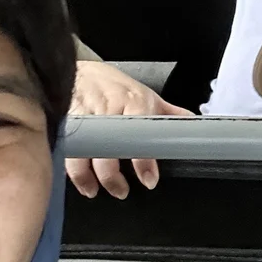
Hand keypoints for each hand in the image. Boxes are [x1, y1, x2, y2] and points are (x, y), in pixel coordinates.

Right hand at [67, 60, 191, 199]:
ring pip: (82, 150)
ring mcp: (85, 114)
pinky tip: (74, 176)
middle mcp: (109, 109)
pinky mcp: (66, 120)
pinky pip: (66, 147)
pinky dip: (68, 165)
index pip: (140, 134)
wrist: (80, 70)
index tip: (148, 180)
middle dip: (112, 175)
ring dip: (86, 175)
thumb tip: (196, 126)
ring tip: (93, 190)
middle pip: (107, 148)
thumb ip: (170, 114)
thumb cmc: (116, 86)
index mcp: (134, 103)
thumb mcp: (147, 96)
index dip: (144, 161)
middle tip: (121, 191)